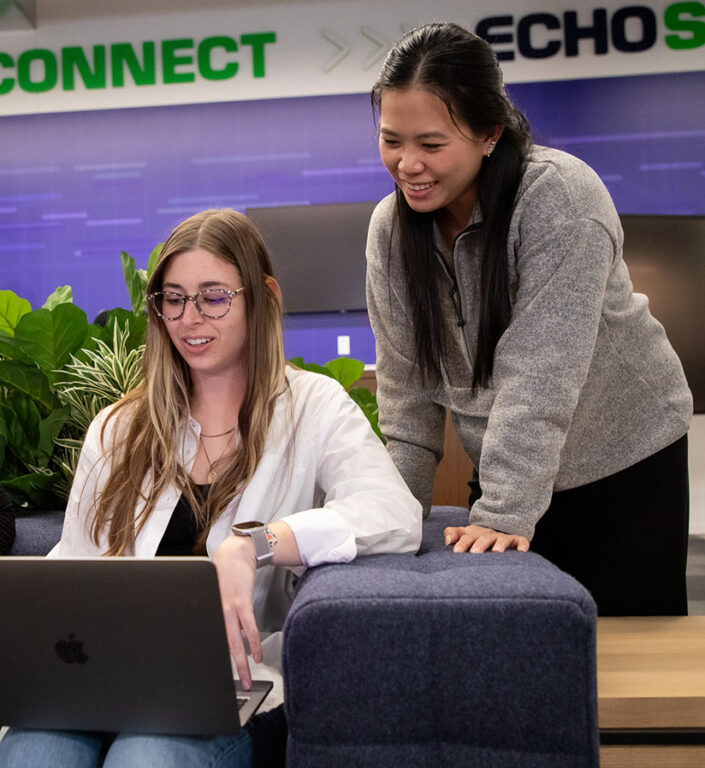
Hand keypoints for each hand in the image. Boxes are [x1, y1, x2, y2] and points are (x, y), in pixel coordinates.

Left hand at [213, 535, 261, 688]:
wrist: (235, 553)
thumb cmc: (225, 574)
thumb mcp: (216, 596)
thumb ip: (220, 615)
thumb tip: (226, 634)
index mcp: (210, 613)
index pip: (210, 643)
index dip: (212, 663)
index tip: (218, 679)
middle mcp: (217, 613)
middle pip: (223, 648)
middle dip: (230, 669)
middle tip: (236, 685)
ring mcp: (229, 609)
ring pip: (235, 642)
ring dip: (242, 663)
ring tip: (248, 678)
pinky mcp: (242, 603)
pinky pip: (249, 629)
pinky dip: (254, 644)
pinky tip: (257, 656)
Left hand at [444, 524, 529, 552]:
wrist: (499, 528)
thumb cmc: (479, 537)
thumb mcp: (466, 534)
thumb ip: (454, 534)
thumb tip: (447, 539)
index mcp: (476, 534)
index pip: (467, 537)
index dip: (462, 543)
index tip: (456, 552)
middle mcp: (490, 535)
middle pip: (484, 538)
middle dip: (480, 544)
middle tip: (475, 552)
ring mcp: (503, 538)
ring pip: (502, 539)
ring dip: (500, 544)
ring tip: (496, 551)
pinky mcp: (517, 541)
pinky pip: (521, 541)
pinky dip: (522, 544)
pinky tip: (522, 551)